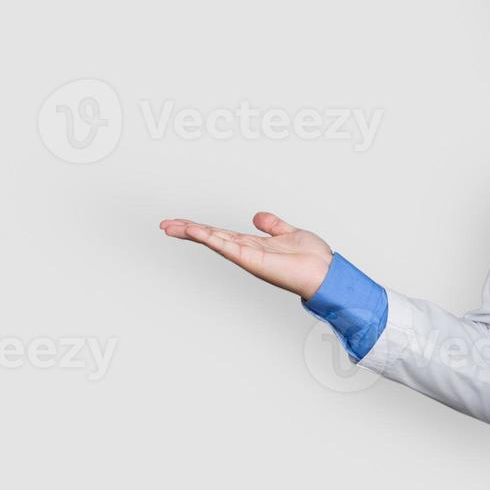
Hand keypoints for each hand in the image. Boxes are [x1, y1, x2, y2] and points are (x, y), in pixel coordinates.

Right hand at [160, 212, 333, 300]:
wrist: (325, 272)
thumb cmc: (312, 258)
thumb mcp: (290, 232)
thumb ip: (273, 225)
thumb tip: (258, 217)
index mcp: (253, 244)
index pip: (221, 233)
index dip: (201, 227)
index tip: (181, 223)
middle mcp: (246, 251)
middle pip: (211, 237)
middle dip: (188, 230)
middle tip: (165, 225)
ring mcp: (247, 257)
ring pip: (214, 241)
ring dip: (193, 232)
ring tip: (171, 227)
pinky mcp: (253, 260)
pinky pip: (228, 247)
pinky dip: (212, 238)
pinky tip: (197, 231)